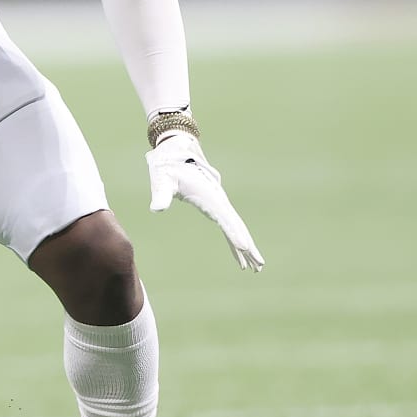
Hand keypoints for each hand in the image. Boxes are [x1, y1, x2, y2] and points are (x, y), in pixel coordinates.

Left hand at [146, 131, 264, 271]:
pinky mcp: (214, 204)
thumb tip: (156, 209)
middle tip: (259, 265)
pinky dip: (234, 238)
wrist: (176, 148)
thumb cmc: (167, 163)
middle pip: (237, 226)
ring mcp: (218, 202)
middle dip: (248, 246)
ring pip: (235, 227)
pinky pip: (228, 225)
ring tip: (255, 267)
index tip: (245, 248)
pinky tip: (238, 252)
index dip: (234, 233)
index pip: (225, 218)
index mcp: (209, 195)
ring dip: (245, 246)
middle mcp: (218, 199)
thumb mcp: (162, 177)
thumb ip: (161, 193)